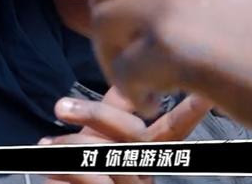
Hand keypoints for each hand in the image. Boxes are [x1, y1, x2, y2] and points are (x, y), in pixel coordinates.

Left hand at [40, 86, 210, 183]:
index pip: (174, 130)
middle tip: (60, 106)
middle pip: (136, 136)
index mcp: (147, 154)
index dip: (189, 112)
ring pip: (109, 156)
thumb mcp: (99, 139)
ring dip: (70, 145)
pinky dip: (64, 168)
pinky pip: (92, 177)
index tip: (206, 94)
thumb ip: (114, 110)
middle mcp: (145, 173)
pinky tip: (46, 167)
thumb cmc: (82, 172)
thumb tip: (126, 77)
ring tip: (45, 144)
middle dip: (97, 115)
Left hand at [87, 0, 251, 135]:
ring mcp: (169, 0)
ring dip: (113, 56)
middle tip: (126, 49)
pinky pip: (121, 70)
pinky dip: (130, 90)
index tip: (127, 9)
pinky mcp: (167, 45)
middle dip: (105, 15)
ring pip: (102, 22)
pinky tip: (154, 101)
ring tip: (140, 80)